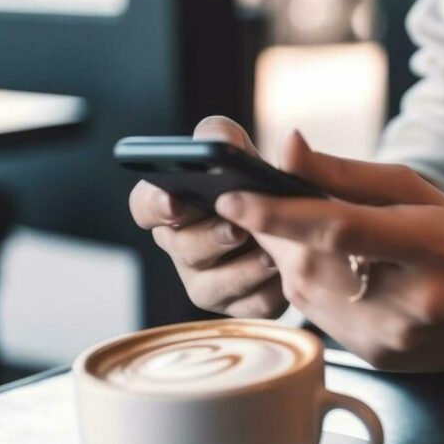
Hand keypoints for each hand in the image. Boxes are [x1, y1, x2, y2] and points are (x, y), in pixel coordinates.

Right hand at [128, 116, 286, 317]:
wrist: (298, 218)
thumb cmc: (256, 180)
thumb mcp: (240, 150)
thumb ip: (223, 137)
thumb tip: (220, 140)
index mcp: (171, 207)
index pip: (145, 207)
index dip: (156, 206)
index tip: (174, 202)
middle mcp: (182, 247)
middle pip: (182, 248)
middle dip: (209, 238)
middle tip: (236, 229)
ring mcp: (208, 282)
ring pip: (213, 285)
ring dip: (242, 269)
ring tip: (272, 254)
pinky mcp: (240, 306)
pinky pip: (250, 305)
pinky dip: (269, 291)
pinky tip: (288, 276)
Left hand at [214, 131, 443, 375]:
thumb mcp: (419, 194)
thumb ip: (347, 173)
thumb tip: (288, 149)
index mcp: (429, 246)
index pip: (340, 229)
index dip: (281, 213)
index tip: (233, 196)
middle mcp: (410, 300)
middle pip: (311, 263)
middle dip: (276, 232)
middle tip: (266, 205)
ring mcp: (390, 337)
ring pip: (304, 293)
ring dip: (291, 260)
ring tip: (310, 238)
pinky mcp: (374, 358)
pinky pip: (317, 317)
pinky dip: (310, 288)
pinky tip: (334, 273)